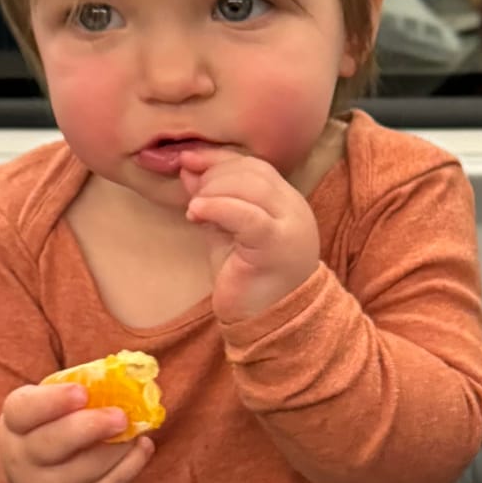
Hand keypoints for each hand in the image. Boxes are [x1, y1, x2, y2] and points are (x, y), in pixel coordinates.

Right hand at [0, 382, 156, 482]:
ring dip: (118, 448)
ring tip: (136, 429)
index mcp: (16, 423)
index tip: (82, 392)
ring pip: (85, 469)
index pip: (24, 410)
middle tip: (121, 416)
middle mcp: (24, 458)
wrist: (34, 477)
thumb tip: (124, 378)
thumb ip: (77, 390)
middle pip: (52, 444)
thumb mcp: (50, 404)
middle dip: (90, 428)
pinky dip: (130, 467)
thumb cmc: (50, 425)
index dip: (53, 401)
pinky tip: (142, 447)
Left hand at [180, 147, 320, 323]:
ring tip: (194, 208)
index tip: (187, 159)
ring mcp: (290, 225)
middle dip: (214, 174)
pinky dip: (218, 207)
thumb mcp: (226, 233)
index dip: (219, 158)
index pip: (254, 165)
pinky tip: (196, 211)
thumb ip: (213, 201)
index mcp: (286, 203)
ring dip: (213, 190)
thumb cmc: (249, 281)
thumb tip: (188, 168)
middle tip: (191, 191)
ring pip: (251, 187)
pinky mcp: (278, 245)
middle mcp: (294, 209)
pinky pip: (247, 215)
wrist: (271, 323)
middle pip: (253, 171)